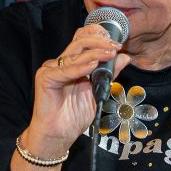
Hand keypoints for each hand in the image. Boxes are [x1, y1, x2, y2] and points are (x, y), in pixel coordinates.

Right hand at [19, 24, 131, 160]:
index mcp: (71, 64)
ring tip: (110, 53)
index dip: (97, 36)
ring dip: (95, 51)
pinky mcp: (45, 78)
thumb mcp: (98, 93)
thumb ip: (110, 75)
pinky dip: (80, 67)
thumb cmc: (74, 116)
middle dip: (99, 41)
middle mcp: (60, 63)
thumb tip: (124, 58)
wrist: (58, 134)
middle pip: (79, 42)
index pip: (82, 40)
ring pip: (74, 53)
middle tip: (115, 46)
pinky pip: (65, 70)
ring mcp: (51, 69)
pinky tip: (93, 64)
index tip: (116, 41)